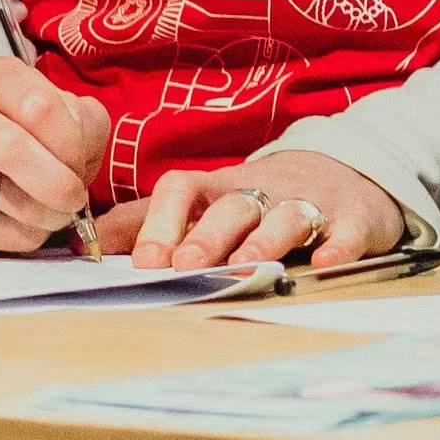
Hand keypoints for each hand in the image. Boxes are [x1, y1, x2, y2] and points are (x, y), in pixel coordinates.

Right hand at [0, 54, 112, 255]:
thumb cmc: (40, 128)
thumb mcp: (72, 111)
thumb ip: (84, 125)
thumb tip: (74, 164)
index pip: (38, 107)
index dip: (70, 144)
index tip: (81, 165)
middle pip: (9, 148)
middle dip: (54, 183)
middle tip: (74, 199)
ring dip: (41, 214)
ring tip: (56, 211)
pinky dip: (19, 235)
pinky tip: (31, 225)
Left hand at [102, 149, 405, 271]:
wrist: (352, 173)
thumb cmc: (264, 198)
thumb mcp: (208, 201)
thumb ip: (148, 220)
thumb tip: (83, 240)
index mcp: (222, 188)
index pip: (185, 188)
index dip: (164, 221)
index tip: (146, 260)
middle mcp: (264, 190)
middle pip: (234, 203)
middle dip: (208, 234)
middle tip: (186, 266)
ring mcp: (312, 202)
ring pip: (287, 214)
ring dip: (265, 238)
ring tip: (246, 265)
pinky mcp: (356, 219)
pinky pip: (348, 230)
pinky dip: (337, 245)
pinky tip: (324, 262)